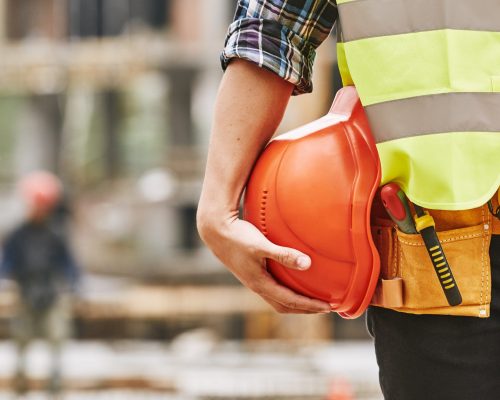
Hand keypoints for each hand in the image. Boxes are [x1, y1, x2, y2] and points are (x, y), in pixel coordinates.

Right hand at [198, 215, 331, 313]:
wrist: (215, 231)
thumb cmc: (238, 237)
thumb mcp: (261, 245)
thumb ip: (284, 254)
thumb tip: (307, 264)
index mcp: (260, 283)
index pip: (290, 301)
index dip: (310, 306)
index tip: (328, 307)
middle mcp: (257, 286)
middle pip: (285, 306)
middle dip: (305, 309)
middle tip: (324, 308)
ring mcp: (253, 280)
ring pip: (278, 299)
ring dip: (296, 302)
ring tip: (311, 299)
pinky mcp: (251, 272)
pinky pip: (273, 289)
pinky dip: (286, 291)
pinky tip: (293, 281)